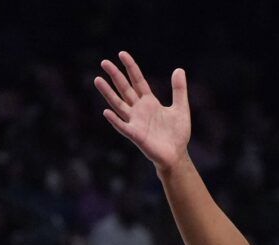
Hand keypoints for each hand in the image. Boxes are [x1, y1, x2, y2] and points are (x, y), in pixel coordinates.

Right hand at [96, 52, 191, 173]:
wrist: (177, 155)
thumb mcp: (181, 108)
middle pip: (125, 89)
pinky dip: (115, 120)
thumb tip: (179, 69)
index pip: (137, 80)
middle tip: (104, 62)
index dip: (130, 67)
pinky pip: (123, 127)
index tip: (122, 54)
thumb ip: (179, 90)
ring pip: (119, 104)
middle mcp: (139, 109)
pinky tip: (106, 112)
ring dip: (108, 93)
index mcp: (149, 101)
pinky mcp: (136, 135)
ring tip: (97, 80)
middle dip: (115, 76)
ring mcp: (135, 122)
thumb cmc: (178, 134)